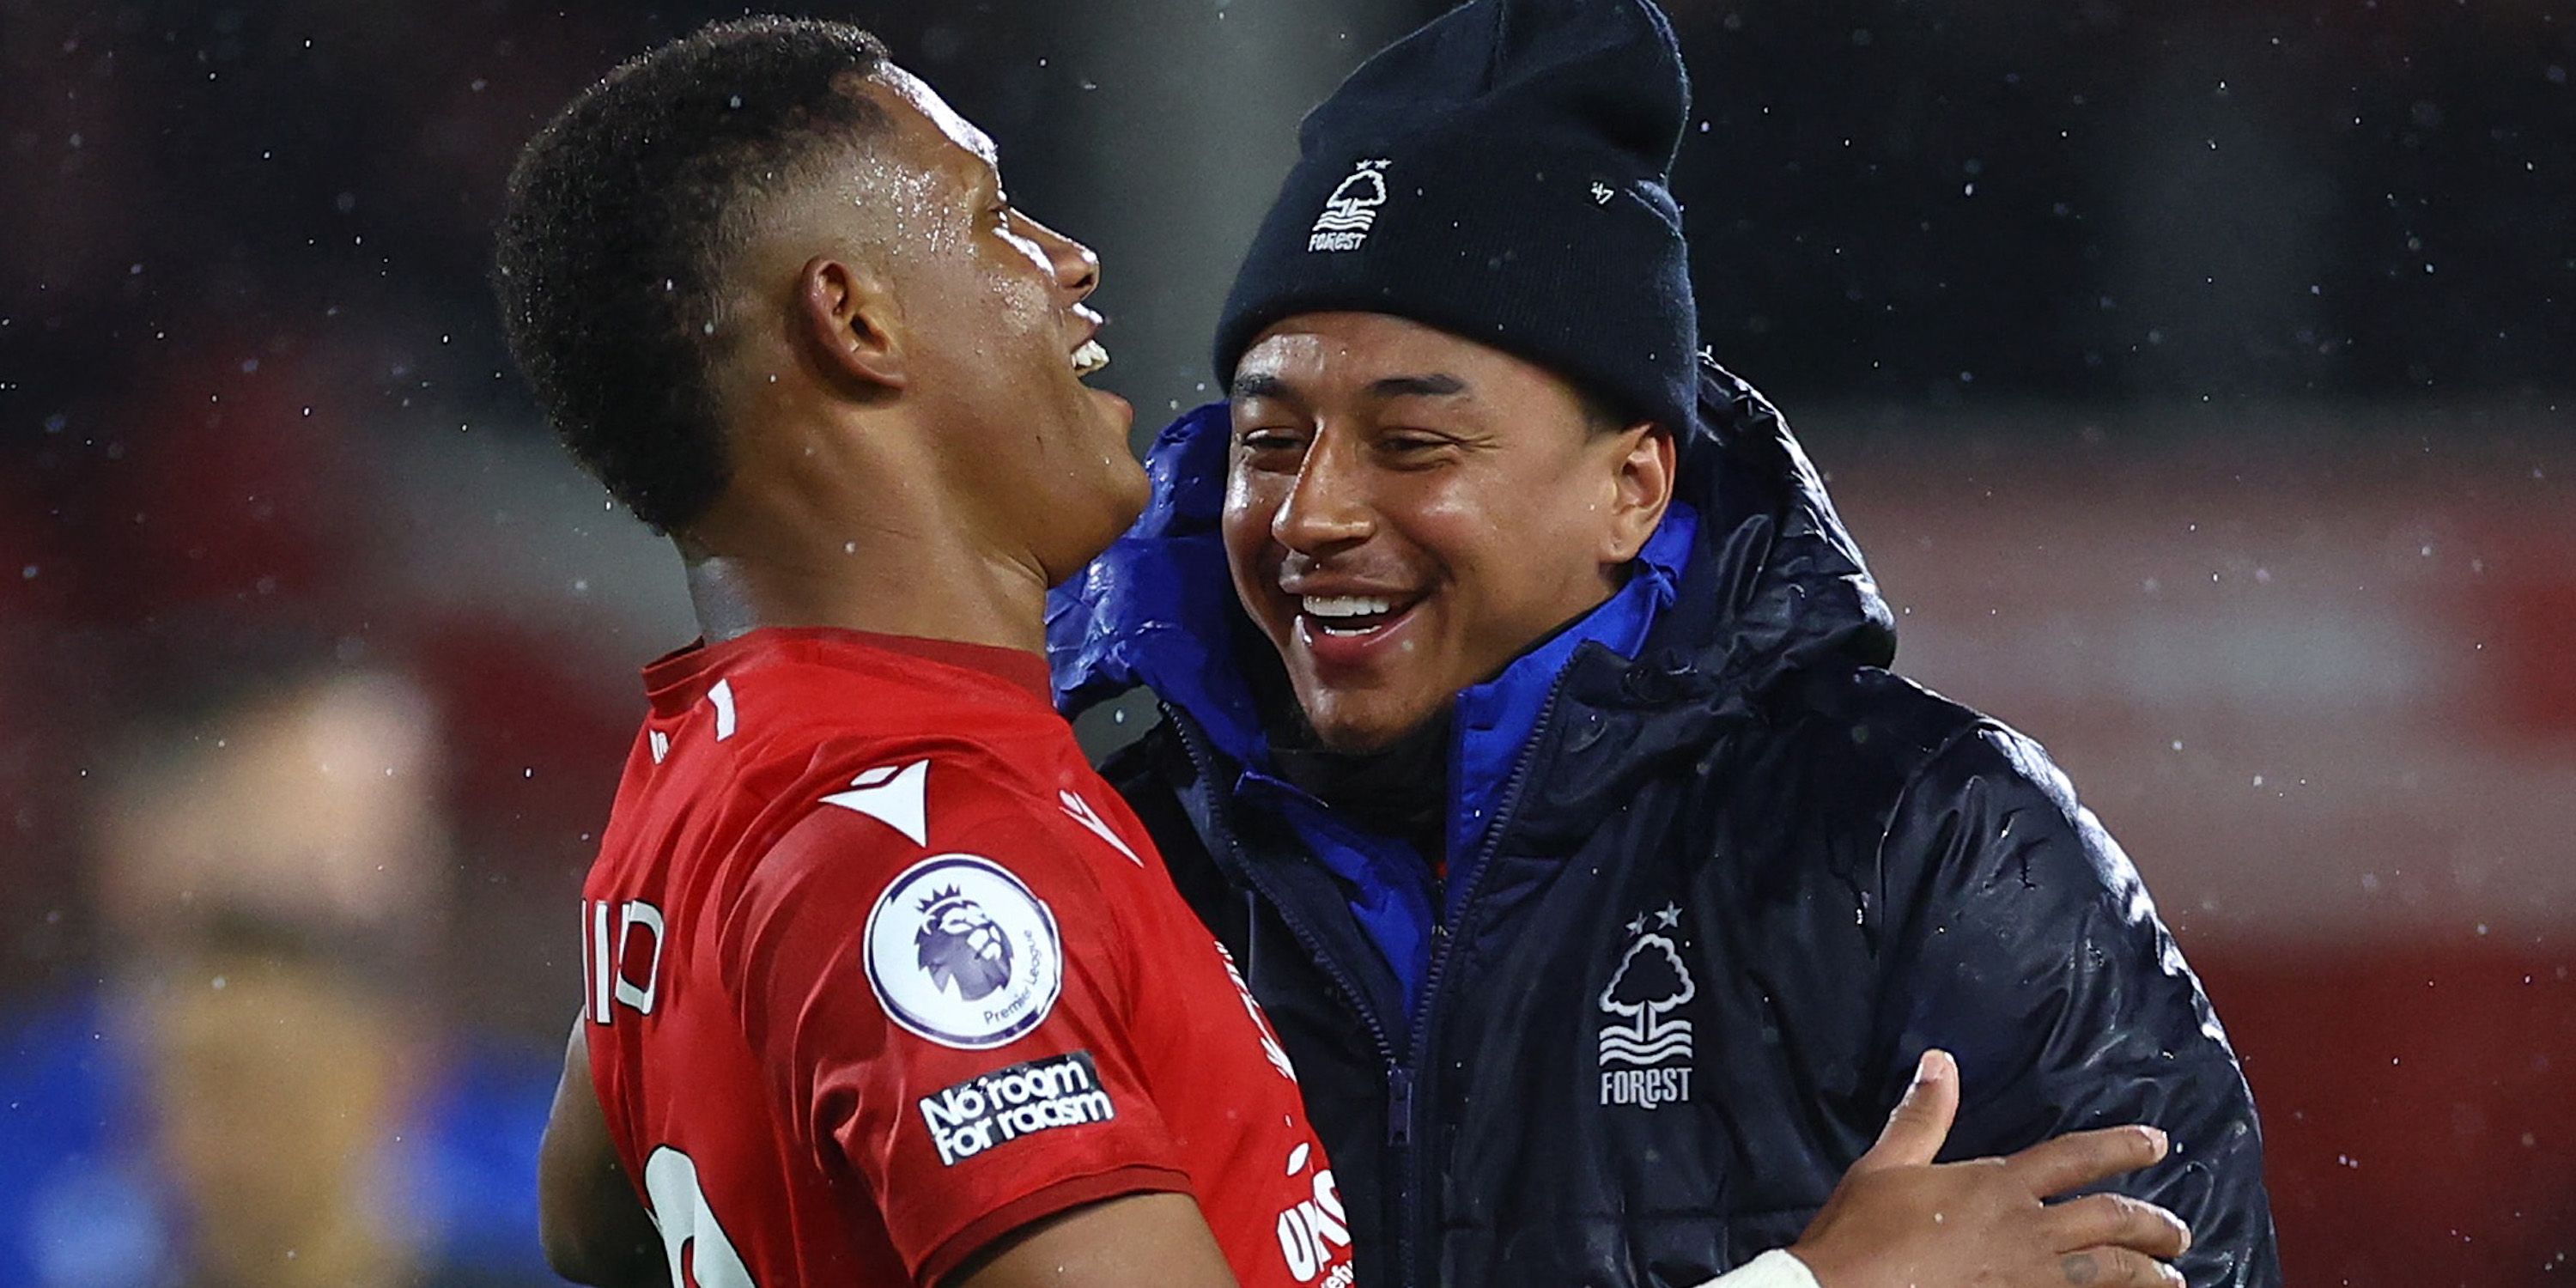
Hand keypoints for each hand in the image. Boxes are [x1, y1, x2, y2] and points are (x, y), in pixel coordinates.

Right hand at [1788, 1050, 2190, 1287]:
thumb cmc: (1860, 1233)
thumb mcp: (1886, 1165)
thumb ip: (1922, 1117)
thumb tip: (1940, 1061)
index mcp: (1995, 1186)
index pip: (2075, 1157)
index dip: (2122, 1146)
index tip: (2158, 1143)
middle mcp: (2024, 1231)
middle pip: (2110, 1221)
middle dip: (2155, 1224)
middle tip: (2180, 1232)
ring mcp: (2027, 1280)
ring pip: (2110, 1273)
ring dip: (2149, 1273)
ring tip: (2174, 1277)